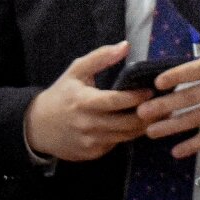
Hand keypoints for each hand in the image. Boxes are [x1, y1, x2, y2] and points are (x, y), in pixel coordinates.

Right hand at [23, 41, 150, 161]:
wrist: (37, 127)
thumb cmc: (61, 94)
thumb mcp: (76, 71)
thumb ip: (101, 57)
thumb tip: (125, 45)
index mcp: (84, 101)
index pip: (116, 101)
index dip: (136, 97)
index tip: (151, 89)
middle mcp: (88, 124)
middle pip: (126, 123)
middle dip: (148, 114)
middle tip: (163, 104)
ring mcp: (90, 142)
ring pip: (125, 137)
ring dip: (143, 126)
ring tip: (157, 114)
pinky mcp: (91, 154)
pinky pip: (116, 144)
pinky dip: (127, 135)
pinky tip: (137, 125)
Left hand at [135, 49, 199, 156]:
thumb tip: (182, 74)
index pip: (193, 70)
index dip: (174, 77)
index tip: (156, 84)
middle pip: (187, 97)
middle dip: (162, 106)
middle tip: (141, 112)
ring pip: (194, 119)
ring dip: (170, 126)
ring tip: (151, 132)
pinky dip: (192, 145)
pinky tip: (177, 151)